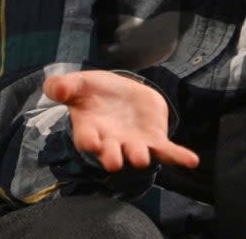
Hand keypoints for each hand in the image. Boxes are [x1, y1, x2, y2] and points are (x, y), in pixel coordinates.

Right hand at [43, 70, 199, 172]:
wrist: (120, 94)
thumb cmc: (94, 92)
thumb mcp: (78, 83)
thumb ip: (64, 86)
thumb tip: (54, 88)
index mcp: (90, 130)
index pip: (87, 137)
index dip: (88, 140)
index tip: (90, 142)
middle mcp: (112, 142)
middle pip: (111, 152)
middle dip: (113, 156)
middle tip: (115, 162)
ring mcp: (134, 144)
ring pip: (138, 154)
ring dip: (141, 157)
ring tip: (142, 159)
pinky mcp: (154, 140)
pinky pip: (167, 151)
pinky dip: (179, 157)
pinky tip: (192, 161)